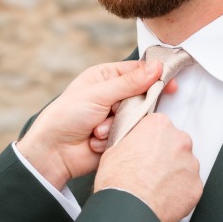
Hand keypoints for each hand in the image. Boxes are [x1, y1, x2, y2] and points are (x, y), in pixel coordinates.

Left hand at [16, 60, 163, 188]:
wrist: (53, 153)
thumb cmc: (66, 117)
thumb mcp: (98, 94)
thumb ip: (130, 83)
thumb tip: (156, 68)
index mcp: (106, 77)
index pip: (139, 71)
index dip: (155, 77)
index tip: (169, 84)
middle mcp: (112, 95)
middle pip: (142, 97)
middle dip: (129, 109)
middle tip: (117, 113)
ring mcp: (115, 116)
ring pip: (137, 118)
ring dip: (117, 126)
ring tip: (97, 131)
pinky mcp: (118, 136)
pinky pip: (130, 135)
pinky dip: (114, 140)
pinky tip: (96, 141)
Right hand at [94, 113, 202, 221]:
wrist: (129, 208)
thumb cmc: (119, 180)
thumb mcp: (113, 149)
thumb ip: (130, 140)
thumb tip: (130, 143)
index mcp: (159, 126)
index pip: (157, 125)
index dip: (148, 139)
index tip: (144, 149)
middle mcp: (180, 141)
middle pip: (174, 143)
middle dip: (164, 155)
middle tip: (147, 168)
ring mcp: (191, 164)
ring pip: (183, 165)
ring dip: (172, 172)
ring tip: (153, 185)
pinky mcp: (196, 186)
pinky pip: (188, 186)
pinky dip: (178, 191)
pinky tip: (162, 196)